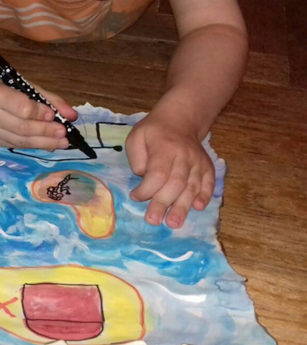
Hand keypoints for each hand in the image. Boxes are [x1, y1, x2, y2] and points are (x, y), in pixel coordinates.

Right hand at [0, 78, 77, 150]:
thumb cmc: (9, 86)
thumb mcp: (28, 87)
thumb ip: (50, 100)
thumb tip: (72, 116)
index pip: (22, 108)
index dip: (39, 114)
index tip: (53, 116)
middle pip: (22, 128)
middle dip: (45, 132)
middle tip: (63, 133)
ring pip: (20, 141)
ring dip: (43, 143)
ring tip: (61, 142)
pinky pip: (17, 145)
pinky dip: (34, 146)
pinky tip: (48, 145)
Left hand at [126, 111, 214, 228]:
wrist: (180, 120)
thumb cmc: (153, 132)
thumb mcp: (136, 137)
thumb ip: (136, 158)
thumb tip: (143, 177)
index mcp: (164, 148)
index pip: (158, 174)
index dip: (147, 189)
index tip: (135, 197)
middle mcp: (184, 156)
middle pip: (175, 184)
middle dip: (163, 203)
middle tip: (153, 220)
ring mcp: (198, 162)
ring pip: (192, 187)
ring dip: (183, 207)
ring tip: (174, 223)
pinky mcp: (208, 167)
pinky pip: (208, 183)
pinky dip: (204, 196)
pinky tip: (198, 207)